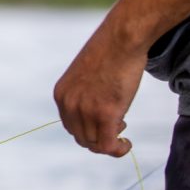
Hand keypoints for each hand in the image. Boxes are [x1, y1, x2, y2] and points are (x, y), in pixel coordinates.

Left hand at [53, 23, 144, 156]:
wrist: (120, 40)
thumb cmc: (109, 55)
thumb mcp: (86, 77)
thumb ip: (84, 96)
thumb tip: (94, 116)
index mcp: (61, 95)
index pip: (70, 127)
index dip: (89, 130)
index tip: (106, 122)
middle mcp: (68, 104)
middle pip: (81, 138)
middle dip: (100, 137)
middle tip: (118, 124)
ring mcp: (85, 110)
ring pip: (95, 144)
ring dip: (111, 142)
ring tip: (123, 125)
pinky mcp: (105, 113)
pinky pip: (108, 146)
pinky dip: (119, 150)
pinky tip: (127, 143)